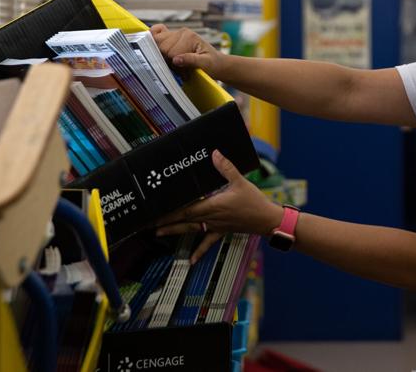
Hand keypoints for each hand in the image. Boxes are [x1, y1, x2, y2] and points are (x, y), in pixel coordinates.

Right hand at [150, 24, 226, 77]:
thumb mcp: (205, 64)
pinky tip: (155, 45)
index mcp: (189, 36)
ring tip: (174, 62)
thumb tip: (175, 60)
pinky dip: (154, 36)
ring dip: (162, 54)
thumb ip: (191, 61)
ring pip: (157, 42)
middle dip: (166, 59)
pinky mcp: (173, 36)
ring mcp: (176, 33)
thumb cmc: (213, 64)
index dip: (173, 64)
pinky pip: (158, 31)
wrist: (218, 63)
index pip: (170, 51)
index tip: (182, 72)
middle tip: (178, 68)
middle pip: (161, 46)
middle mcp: (181, 32)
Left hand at [155, 150, 281, 260]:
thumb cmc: (254, 202)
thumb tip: (215, 154)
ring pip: (191, 230)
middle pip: (184, 220)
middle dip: (166, 222)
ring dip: (175, 231)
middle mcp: (211, 218)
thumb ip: (226, 168)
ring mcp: (215, 226)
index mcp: (213, 205)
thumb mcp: (240, 182)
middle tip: (149, 224)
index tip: (157, 213)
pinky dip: (199, 251)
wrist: (266, 220)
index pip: (187, 209)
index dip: (171, 212)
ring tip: (159, 233)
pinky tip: (192, 260)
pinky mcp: (222, 231)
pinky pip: (208, 242)